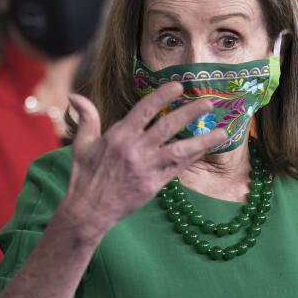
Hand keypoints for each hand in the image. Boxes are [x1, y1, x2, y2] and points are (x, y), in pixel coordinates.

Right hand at [61, 82, 225, 239]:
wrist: (88, 211)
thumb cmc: (85, 176)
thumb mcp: (82, 144)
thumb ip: (87, 118)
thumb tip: (75, 97)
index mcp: (119, 135)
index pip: (145, 109)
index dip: (163, 96)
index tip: (179, 86)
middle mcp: (135, 149)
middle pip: (168, 126)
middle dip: (191, 112)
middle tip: (209, 102)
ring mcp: (146, 167)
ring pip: (181, 149)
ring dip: (203, 139)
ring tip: (222, 131)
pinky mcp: (154, 184)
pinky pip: (179, 168)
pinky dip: (194, 158)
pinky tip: (207, 149)